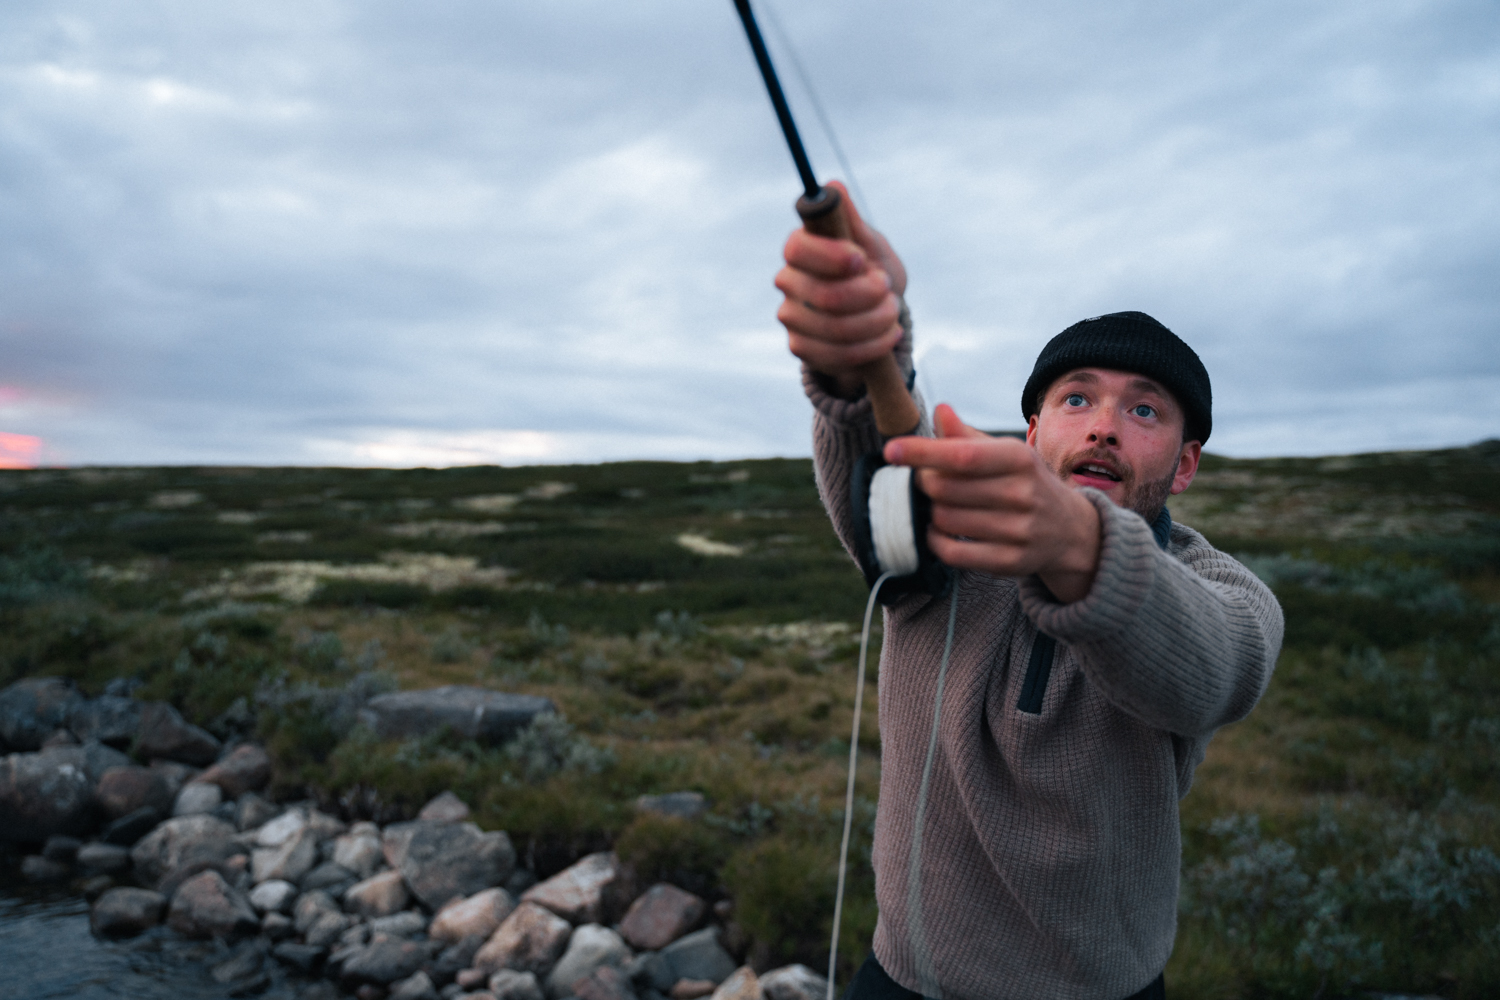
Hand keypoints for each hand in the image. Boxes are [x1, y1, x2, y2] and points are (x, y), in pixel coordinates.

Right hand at [775, 182, 907, 395]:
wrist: (876, 313)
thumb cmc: (871, 270)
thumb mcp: (869, 242)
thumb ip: (851, 220)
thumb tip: (833, 187)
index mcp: (800, 250)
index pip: (799, 250)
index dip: (831, 257)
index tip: (862, 259)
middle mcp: (788, 282)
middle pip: (825, 296)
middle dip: (869, 295)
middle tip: (886, 288)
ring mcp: (792, 318)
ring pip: (836, 329)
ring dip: (877, 321)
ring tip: (892, 311)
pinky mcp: (801, 348)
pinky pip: (838, 355)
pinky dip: (873, 346)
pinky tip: (888, 334)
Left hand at [885, 405, 1102, 602]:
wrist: (1070, 530)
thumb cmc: (1025, 482)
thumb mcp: (1004, 453)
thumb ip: (966, 436)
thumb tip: (939, 411)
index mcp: (1018, 459)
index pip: (961, 456)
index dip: (922, 453)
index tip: (891, 449)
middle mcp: (1022, 494)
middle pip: (944, 489)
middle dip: (925, 483)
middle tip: (929, 481)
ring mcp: (1018, 531)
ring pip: (944, 520)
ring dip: (931, 512)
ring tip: (942, 505)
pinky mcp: (1010, 562)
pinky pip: (952, 553)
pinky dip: (935, 541)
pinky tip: (940, 531)